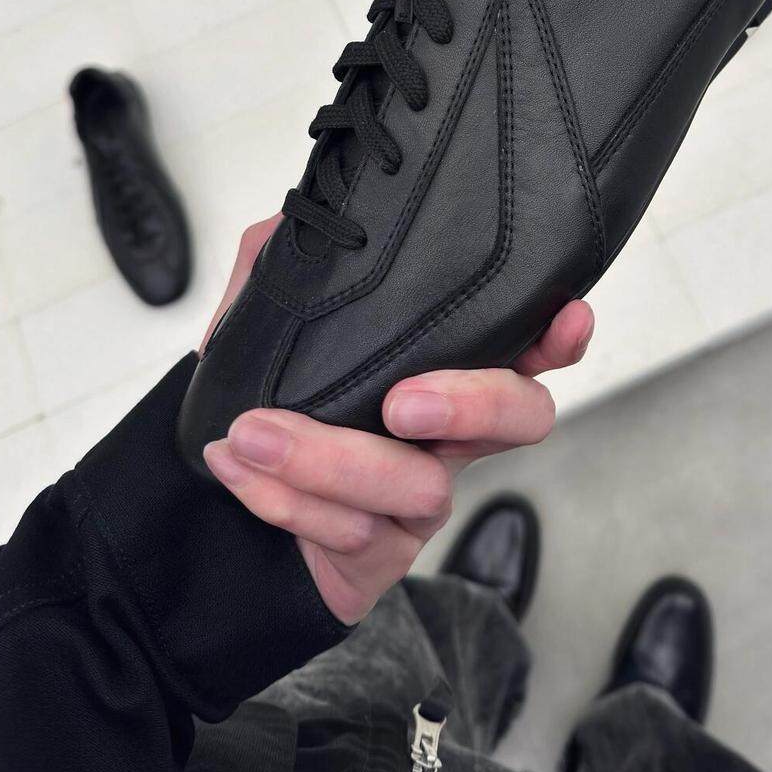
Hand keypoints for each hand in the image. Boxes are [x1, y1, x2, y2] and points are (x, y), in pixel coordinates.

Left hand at [200, 216, 593, 624]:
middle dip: (474, 402)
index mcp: (440, 368)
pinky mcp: (381, 555)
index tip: (565, 314)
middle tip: (401, 402)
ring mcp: (420, 497)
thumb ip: (282, 261)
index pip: (527, 348)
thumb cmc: (262, 404)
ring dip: (329, 458)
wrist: (206, 506)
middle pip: (522, 418)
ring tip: (254, 432)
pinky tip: (239, 470)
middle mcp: (449, 434)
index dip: (556, 337)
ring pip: (424, 489)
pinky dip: (289, 500)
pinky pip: (358, 535)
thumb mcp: (261, 320)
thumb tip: (305, 217)